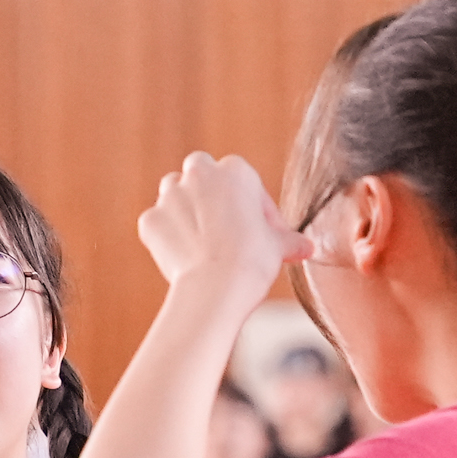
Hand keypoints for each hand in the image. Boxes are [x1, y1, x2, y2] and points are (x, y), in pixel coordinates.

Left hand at [137, 153, 313, 293]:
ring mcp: (170, 196)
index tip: (260, 233)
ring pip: (175, 194)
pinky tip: (183, 255)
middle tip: (224, 226)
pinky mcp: (151, 220)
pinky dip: (167, 236)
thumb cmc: (254, 261)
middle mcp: (199, 173)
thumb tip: (306, 248)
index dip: (255, 209)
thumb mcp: (279, 246)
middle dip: (211, 195)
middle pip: (202, 175)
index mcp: (235, 170)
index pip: (246, 185)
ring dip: (186, 210)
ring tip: (202, 240)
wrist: (217, 287)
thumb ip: (289, 240)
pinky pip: (159, 224)